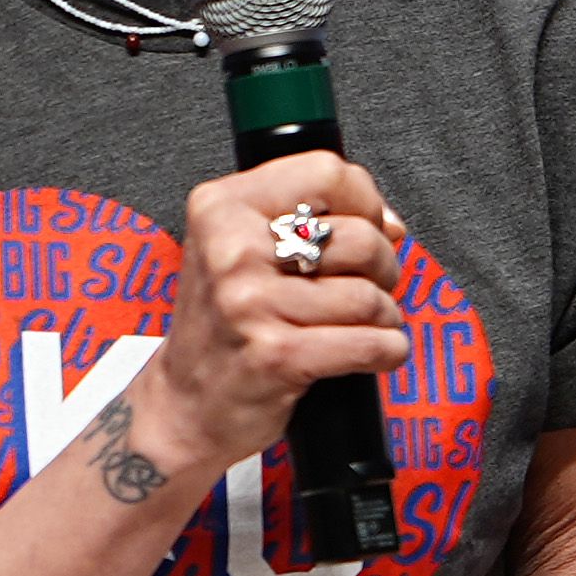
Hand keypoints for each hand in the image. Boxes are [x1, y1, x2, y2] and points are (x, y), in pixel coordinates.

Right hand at [133, 152, 412, 473]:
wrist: (184, 404)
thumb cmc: (225, 325)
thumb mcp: (244, 251)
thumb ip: (312, 221)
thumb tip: (390, 224)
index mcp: (222, 208)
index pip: (327, 171)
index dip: (364, 202)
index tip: (363, 228)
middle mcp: (231, 250)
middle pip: (360, 238)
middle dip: (383, 269)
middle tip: (361, 290)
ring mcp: (249, 303)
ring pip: (370, 296)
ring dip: (384, 318)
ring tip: (357, 326)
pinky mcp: (275, 354)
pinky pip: (370, 343)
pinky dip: (387, 351)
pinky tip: (370, 353)